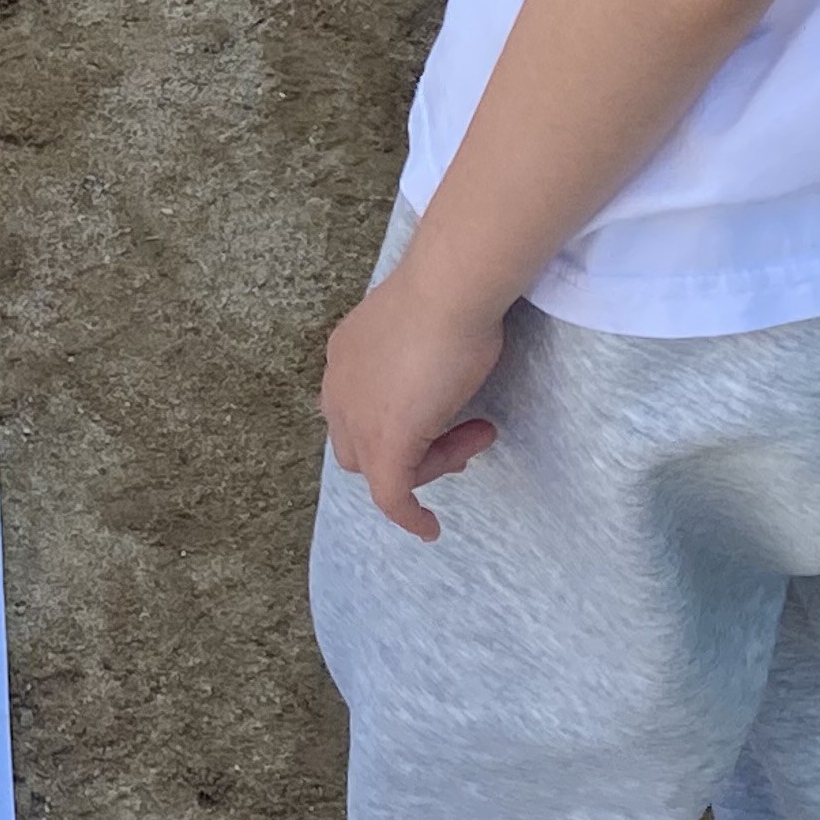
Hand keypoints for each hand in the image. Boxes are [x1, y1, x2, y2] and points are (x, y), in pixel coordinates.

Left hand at [319, 268, 507, 542]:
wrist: (450, 290)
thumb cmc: (451, 296)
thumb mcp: (428, 327)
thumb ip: (418, 357)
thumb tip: (438, 382)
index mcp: (345, 357)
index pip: (358, 409)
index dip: (402, 421)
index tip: (444, 418)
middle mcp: (339, 388)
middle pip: (361, 443)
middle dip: (410, 448)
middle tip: (462, 437)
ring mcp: (357, 417)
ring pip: (382, 468)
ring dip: (432, 463)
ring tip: (481, 434)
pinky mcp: (385, 443)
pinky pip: (391, 495)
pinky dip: (407, 515)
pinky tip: (429, 529)